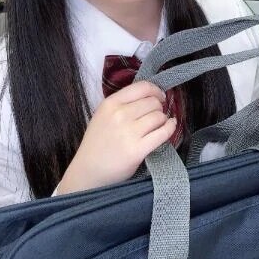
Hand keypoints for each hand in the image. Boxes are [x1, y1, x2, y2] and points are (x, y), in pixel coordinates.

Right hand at [57, 81, 175, 193]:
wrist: (88, 171)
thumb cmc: (97, 144)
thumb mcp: (103, 115)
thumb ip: (123, 104)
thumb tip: (151, 96)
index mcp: (110, 103)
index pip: (142, 87)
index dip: (156, 91)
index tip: (159, 97)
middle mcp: (120, 115)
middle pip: (153, 102)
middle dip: (158, 108)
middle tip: (155, 116)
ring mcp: (129, 132)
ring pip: (159, 116)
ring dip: (163, 120)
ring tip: (157, 126)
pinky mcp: (138, 149)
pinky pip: (163, 132)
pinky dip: (170, 128)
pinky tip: (170, 127)